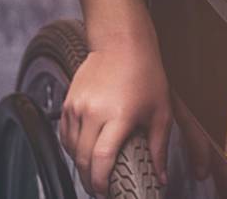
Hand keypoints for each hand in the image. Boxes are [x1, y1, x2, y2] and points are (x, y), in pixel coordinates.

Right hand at [60, 37, 172, 195]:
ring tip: (94, 173)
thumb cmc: (145, 74)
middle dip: (90, 180)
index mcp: (118, 115)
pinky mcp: (67, 102)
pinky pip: (65, 134)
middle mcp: (93, 112)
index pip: (102, 158)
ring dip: (80, 165)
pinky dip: (72, 148)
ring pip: (71, 149)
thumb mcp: (160, 111)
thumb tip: (161, 176)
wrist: (121, 43)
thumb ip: (159, 148)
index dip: (101, 181)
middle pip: (82, 159)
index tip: (107, 192)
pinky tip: (84, 152)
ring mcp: (77, 106)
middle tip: (101, 189)